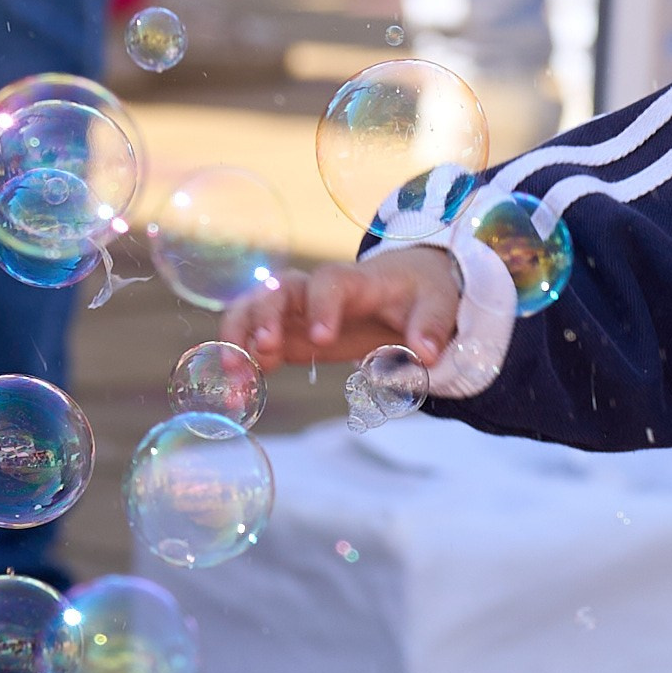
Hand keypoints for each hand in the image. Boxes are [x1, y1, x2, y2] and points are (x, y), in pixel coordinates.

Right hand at [222, 245, 460, 373]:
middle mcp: (318, 290)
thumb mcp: (437, 304)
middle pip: (280, 289)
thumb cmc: (419, 292)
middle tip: (264, 349)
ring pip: (255, 308)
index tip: (322, 338)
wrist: (404, 284)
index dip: (322, 306)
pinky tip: (237, 390)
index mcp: (356, 281)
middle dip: (266, 315)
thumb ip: (431, 327)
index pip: (331, 283)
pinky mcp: (289, 331)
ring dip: (239, 335)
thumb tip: (427, 354)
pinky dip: (242, 360)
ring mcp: (298, 309)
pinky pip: (255, 339)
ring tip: (234, 372)